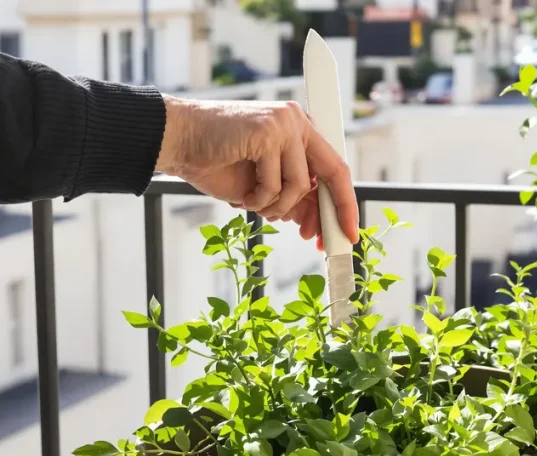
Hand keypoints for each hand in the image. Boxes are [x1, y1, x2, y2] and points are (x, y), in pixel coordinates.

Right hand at [155, 96, 358, 245]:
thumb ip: (292, 196)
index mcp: (300, 130)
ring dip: (276, 207)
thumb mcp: (264, 184)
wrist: (178, 140)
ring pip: (299, 185)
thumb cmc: (216, 161)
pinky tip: (243, 196)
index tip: (347, 232)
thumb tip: (320, 223)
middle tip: (327, 243)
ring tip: (255, 205)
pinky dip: (259, 200)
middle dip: (333, 213)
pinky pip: (275, 184)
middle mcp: (297, 122)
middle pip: (334, 173)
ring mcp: (284, 124)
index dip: (343, 203)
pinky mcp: (268, 132)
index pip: (334, 168)